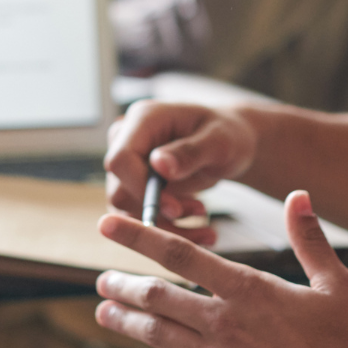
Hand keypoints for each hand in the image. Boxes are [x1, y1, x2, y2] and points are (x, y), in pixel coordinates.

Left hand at [93, 191, 347, 347]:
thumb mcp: (338, 286)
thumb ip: (310, 240)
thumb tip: (298, 195)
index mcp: (247, 290)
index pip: (180, 254)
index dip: (138, 236)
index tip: (107, 223)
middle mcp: (222, 321)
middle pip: (157, 295)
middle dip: (124, 284)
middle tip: (101, 279)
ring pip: (156, 333)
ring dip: (126, 320)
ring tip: (103, 311)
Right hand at [105, 99, 257, 244]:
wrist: (228, 144)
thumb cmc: (227, 134)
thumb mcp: (219, 140)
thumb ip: (190, 152)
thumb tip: (159, 165)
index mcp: (143, 119)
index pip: (121, 159)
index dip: (141, 188)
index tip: (175, 209)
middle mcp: (126, 140)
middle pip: (120, 189)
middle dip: (158, 211)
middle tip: (199, 211)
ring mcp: (128, 164)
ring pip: (127, 209)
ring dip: (164, 223)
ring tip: (203, 214)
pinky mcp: (133, 185)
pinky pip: (138, 216)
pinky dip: (166, 228)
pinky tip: (197, 226)